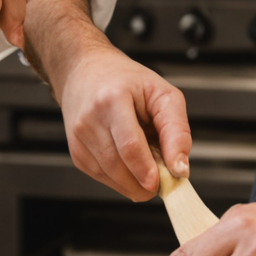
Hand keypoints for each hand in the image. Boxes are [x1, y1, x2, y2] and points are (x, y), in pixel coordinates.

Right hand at [55, 47, 192, 201]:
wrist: (86, 71)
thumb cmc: (126, 81)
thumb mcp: (162, 94)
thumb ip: (177, 130)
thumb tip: (180, 169)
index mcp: (112, 99)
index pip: (130, 145)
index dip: (147, 170)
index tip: (162, 184)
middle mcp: (89, 119)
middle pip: (118, 165)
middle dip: (143, 182)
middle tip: (163, 179)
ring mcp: (79, 138)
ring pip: (110, 176)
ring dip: (133, 183)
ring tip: (147, 167)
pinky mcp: (76, 152)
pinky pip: (102, 177)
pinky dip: (120, 179)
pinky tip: (130, 165)